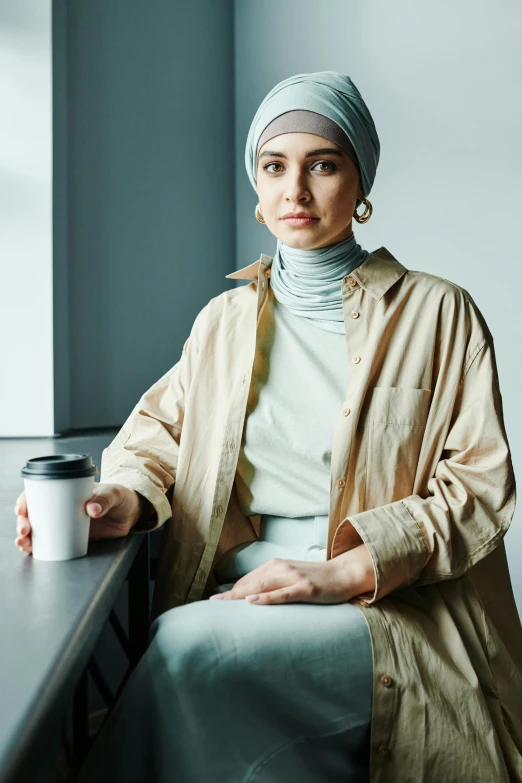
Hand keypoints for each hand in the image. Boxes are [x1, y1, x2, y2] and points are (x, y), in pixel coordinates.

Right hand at [14, 482, 144, 554]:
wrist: (130, 513)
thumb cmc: (119, 497)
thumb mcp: (113, 494)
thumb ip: (105, 499)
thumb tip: (91, 509)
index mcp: (66, 492)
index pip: (39, 494)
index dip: (26, 501)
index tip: (23, 509)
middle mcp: (61, 508)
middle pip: (33, 514)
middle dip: (23, 523)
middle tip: (24, 530)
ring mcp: (64, 524)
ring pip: (38, 531)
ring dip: (26, 538)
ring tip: (23, 543)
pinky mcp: (71, 538)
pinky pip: (50, 544)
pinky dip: (38, 549)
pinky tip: (30, 552)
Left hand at [209, 543, 374, 604]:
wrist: (343, 574)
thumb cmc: (315, 579)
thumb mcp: (290, 578)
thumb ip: (272, 584)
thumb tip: (251, 597)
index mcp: (275, 565)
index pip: (246, 580)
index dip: (230, 592)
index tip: (214, 603)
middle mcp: (280, 568)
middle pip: (248, 583)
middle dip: (229, 596)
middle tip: (211, 608)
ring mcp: (293, 577)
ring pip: (261, 586)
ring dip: (240, 596)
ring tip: (222, 606)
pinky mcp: (305, 588)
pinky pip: (282, 594)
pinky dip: (266, 598)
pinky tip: (252, 601)